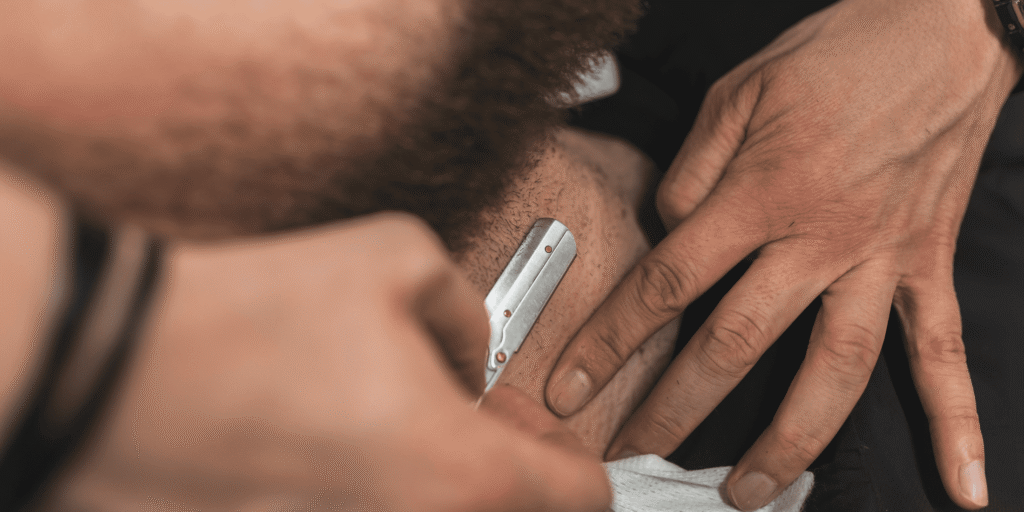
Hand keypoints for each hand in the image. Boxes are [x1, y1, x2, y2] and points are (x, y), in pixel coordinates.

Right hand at [52, 213, 609, 510]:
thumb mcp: (398, 258)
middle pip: (506, 510)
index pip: (580, 496)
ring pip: (434, 507)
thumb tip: (470, 355)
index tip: (552, 434)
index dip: (577, 457)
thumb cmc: (250, 321)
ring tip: (395, 408)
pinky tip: (339, 431)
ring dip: (436, 469)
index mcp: (462, 474)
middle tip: (474, 409)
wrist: (114, 372)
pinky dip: (376, 478)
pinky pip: (368, 504)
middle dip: (504, 462)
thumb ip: (466, 309)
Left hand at [545, 0, 1022, 509]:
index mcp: (760, 193)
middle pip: (736, 342)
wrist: (944, 26)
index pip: (667, 284)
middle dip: (677, 407)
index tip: (577, 388)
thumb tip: (668, 234)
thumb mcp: (737, 93)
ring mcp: (879, 258)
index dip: (613, 342)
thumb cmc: (834, 53)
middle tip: (636, 453)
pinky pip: (943, 352)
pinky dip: (956, 422)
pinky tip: (963, 487)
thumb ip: (692, 171)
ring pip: (833, 368)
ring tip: (749, 491)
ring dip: (789, 440)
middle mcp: (818, 238)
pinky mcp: (927, 263)